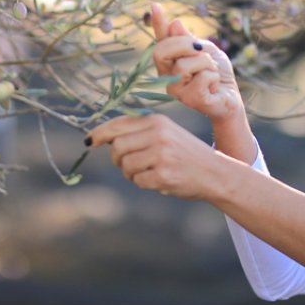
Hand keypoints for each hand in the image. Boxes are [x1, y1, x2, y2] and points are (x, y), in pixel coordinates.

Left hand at [87, 114, 227, 199]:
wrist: (214, 172)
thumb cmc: (185, 153)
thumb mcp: (166, 133)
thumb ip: (139, 132)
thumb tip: (102, 137)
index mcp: (157, 121)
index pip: (119, 124)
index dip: (100, 133)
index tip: (90, 141)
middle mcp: (158, 134)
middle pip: (117, 147)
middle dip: (117, 158)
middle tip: (129, 164)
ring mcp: (161, 155)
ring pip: (125, 165)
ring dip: (130, 172)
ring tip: (147, 172)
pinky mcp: (163, 175)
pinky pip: (137, 181)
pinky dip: (142, 183)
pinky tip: (157, 180)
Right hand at [148, 3, 244, 122]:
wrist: (231, 98)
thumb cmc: (216, 74)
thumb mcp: (205, 50)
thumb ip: (189, 40)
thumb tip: (174, 23)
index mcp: (170, 62)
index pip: (161, 40)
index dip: (158, 23)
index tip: (156, 5)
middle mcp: (167, 76)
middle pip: (162, 51)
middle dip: (184, 44)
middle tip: (200, 49)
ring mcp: (176, 90)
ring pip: (185, 64)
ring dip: (207, 64)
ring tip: (212, 73)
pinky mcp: (191, 100)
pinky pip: (203, 78)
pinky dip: (214, 77)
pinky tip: (214, 86)